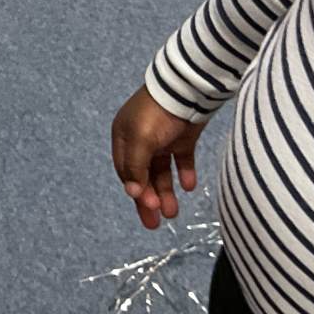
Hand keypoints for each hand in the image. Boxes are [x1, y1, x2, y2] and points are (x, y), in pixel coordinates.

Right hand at [111, 85, 206, 229]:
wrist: (188, 89)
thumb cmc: (157, 113)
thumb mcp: (141, 140)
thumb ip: (136, 167)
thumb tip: (132, 193)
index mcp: (124, 137)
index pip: (126, 171)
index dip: (136, 190)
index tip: (147, 206)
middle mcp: (141, 140)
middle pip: (143, 175)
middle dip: (148, 199)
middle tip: (155, 224)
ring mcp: (162, 139)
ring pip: (161, 172)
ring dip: (165, 192)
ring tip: (173, 212)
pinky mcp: (182, 138)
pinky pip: (181, 161)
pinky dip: (184, 174)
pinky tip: (189, 186)